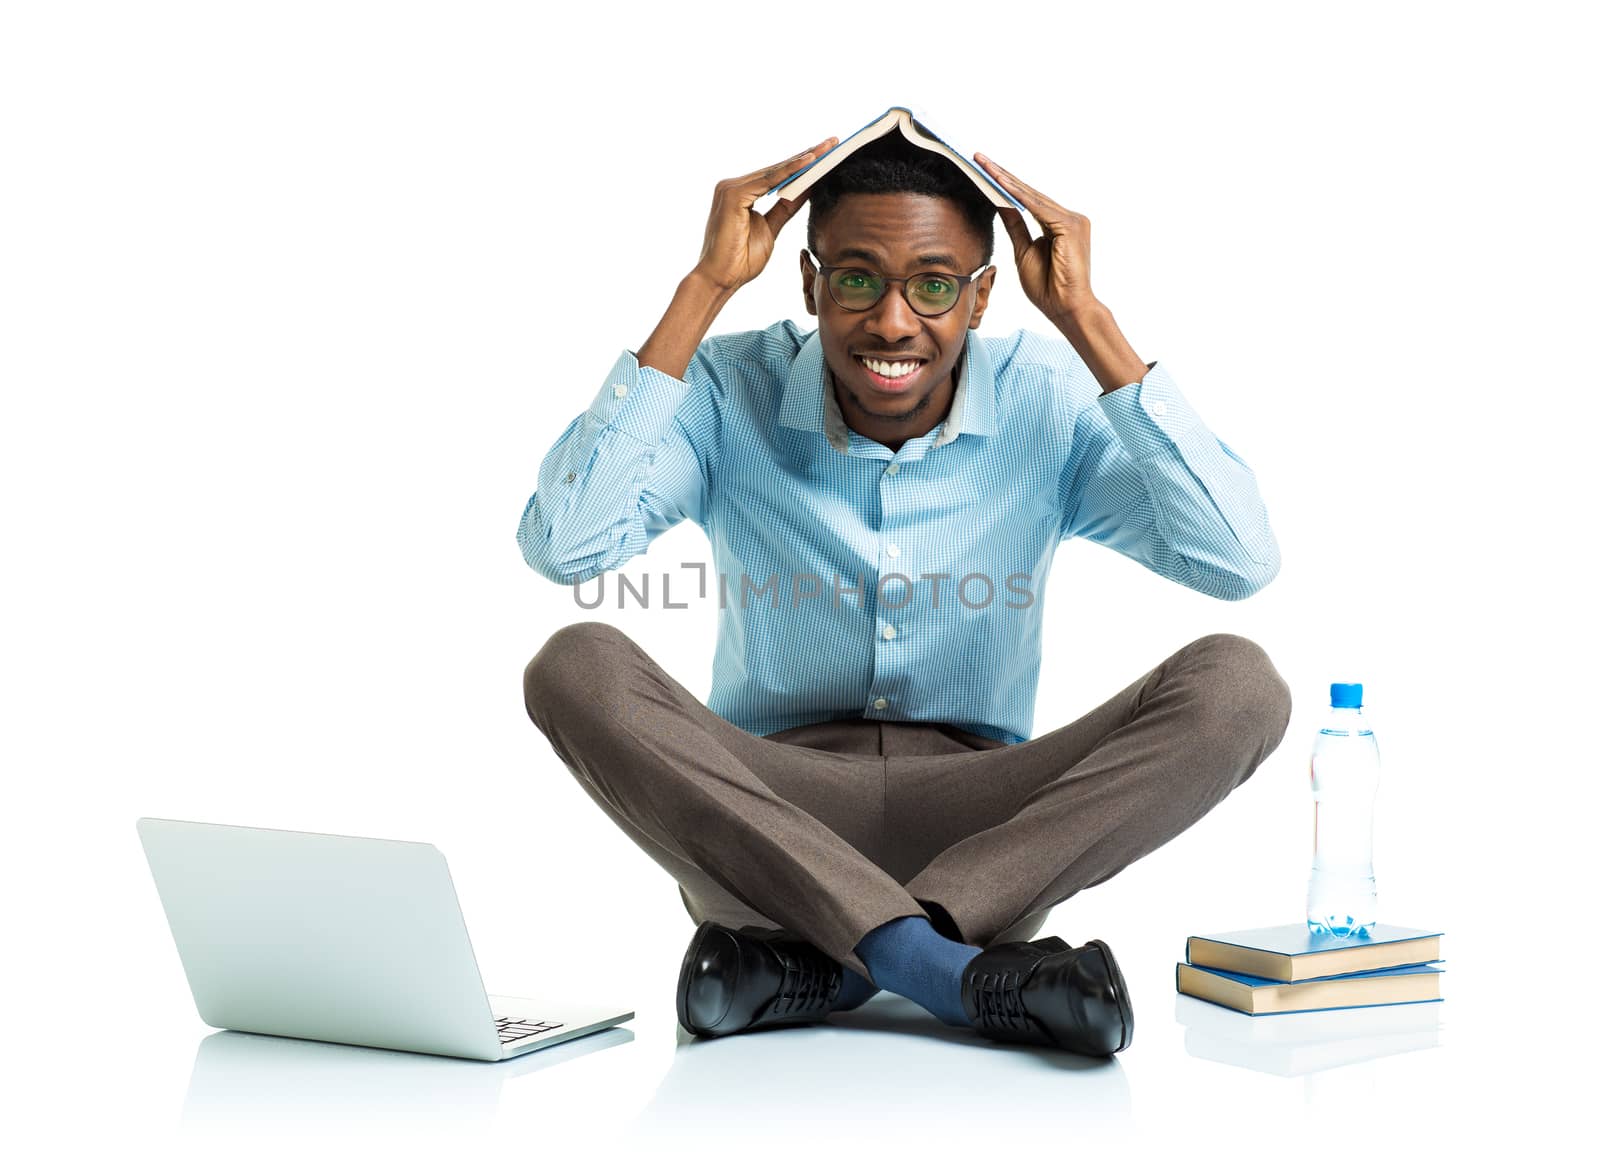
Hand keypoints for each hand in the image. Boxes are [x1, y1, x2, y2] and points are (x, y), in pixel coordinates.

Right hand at [691, 136, 838, 292]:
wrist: (720, 280)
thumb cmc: (740, 261)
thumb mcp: (770, 228)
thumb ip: (784, 208)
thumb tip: (804, 190)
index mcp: (740, 193)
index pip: (775, 175)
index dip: (800, 165)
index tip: (825, 155)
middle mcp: (732, 186)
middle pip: (777, 169)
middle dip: (807, 156)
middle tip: (833, 143)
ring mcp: (730, 188)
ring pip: (775, 171)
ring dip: (802, 160)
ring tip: (827, 150)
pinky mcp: (732, 195)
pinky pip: (768, 181)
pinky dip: (789, 171)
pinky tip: (809, 162)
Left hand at [974, 152, 1099, 321]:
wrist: (1065, 309)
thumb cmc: (1048, 287)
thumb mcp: (1024, 251)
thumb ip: (1016, 227)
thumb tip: (1001, 205)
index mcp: (1060, 224)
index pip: (1028, 199)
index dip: (1005, 185)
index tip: (984, 170)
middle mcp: (1070, 218)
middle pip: (1029, 193)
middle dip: (1002, 175)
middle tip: (979, 157)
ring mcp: (1073, 220)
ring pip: (1031, 196)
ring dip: (1006, 180)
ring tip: (985, 166)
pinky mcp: (1070, 226)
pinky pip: (1037, 207)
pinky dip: (1018, 195)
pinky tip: (1000, 184)